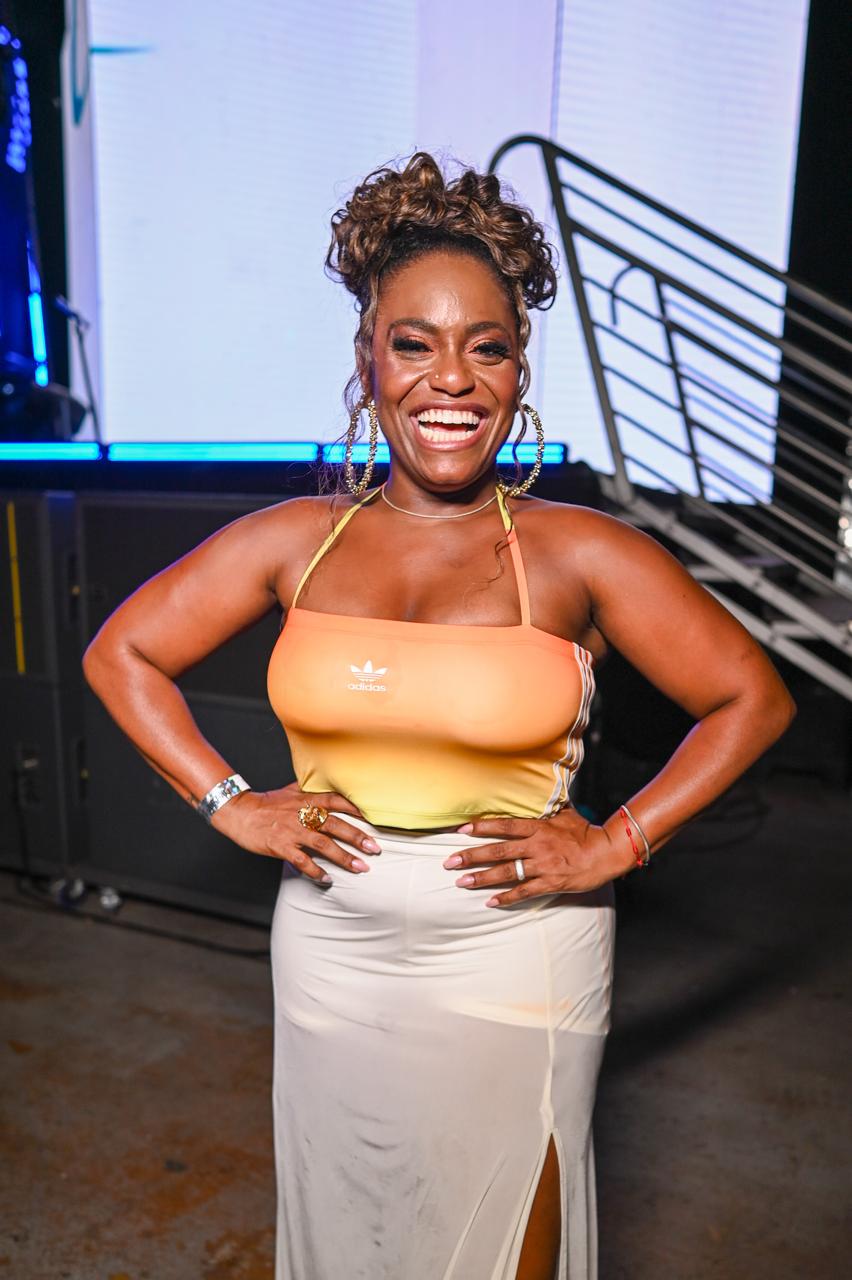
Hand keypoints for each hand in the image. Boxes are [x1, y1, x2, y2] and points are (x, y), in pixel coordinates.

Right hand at [210, 782, 379, 882]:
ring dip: (343, 857)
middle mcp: (303, 814)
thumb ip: (311, 790)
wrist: (240, 812)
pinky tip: (327, 879)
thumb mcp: (291, 790)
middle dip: (357, 837)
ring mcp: (292, 831)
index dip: (356, 809)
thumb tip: (329, 786)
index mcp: (307, 799)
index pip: (337, 801)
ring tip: (360, 867)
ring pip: (323, 845)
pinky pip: (302, 861)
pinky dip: (315, 871)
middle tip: (375, 848)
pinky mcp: (281, 846)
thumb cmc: (267, 802)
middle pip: (336, 825)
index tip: (373, 818)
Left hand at [442, 806, 634, 906]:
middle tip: (449, 862)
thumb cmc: (586, 831)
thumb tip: (538, 789)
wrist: (608, 852)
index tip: (461, 830)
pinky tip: (490, 902)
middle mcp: (537, 846)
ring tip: (461, 882)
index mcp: (539, 827)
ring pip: (507, 872)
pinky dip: (507, 898)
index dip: (482, 828)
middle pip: (498, 851)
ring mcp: (543, 865)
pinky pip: (525, 892)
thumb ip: (547, 806)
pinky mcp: (551, 883)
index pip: (505, 826)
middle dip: (471, 856)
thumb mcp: (565, 813)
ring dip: (482, 878)